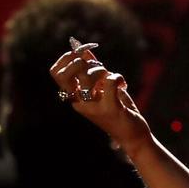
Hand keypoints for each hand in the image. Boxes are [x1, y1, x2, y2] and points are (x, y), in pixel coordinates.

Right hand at [49, 38, 151, 154]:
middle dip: (79, 62)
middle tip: (96, 65)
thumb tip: (83, 51)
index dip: (65, 59)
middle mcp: (80, 103)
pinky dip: (117, 77)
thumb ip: (93, 71)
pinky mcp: (110, 109)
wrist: (133, 136)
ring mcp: (93, 107)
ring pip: (87, 77)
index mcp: (75, 97)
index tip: (80, 54)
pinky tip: (122, 83)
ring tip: (111, 77)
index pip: (56, 74)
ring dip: (102, 70)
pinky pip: (109, 83)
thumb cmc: (118, 110)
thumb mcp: (104, 88)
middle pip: (64, 75)